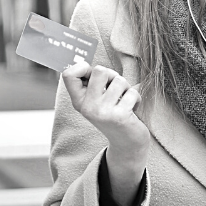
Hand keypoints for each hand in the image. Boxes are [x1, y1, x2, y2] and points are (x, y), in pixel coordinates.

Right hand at [63, 60, 150, 205]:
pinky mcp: (119, 116)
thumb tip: (83, 62)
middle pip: (100, 70)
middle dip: (113, 76)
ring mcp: (102, 112)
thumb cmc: (114, 114)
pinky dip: (136, 99)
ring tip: (124, 102)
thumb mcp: (97, 100)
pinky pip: (132, 92)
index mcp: (79, 101)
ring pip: (119, 80)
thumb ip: (92, 83)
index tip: (92, 74)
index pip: (68, 74)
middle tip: (116, 90)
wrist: (127, 144)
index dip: (83, 67)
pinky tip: (132, 111)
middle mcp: (87, 107)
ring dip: (127, 89)